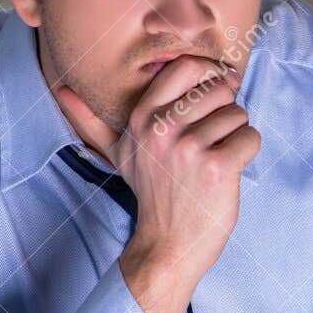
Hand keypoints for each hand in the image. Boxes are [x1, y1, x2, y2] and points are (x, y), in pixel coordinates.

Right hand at [57, 56, 258, 312]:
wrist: (168, 244)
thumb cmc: (151, 194)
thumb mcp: (118, 154)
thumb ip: (91, 121)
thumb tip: (62, 92)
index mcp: (142, 118)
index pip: (185, 68)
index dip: (207, 76)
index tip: (213, 97)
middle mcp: (162, 128)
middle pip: (220, 89)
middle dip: (225, 112)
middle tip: (211, 140)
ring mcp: (189, 147)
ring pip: (238, 115)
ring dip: (236, 136)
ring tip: (216, 158)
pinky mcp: (217, 166)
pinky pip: (251, 137)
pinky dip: (248, 152)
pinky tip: (229, 171)